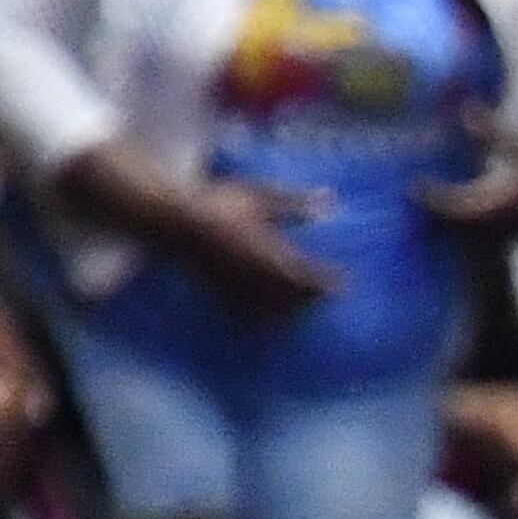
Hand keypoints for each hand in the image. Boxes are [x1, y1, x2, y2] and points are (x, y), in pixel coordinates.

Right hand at [167, 179, 335, 317]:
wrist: (173, 219)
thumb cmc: (218, 203)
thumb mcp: (258, 197)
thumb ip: (294, 203)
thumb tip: (329, 199)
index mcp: (275, 255)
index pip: (314, 277)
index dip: (331, 281)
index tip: (343, 281)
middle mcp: (263, 278)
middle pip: (299, 301)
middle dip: (313, 299)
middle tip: (324, 295)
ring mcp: (243, 290)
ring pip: (277, 314)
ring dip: (292, 313)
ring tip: (300, 309)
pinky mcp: (223, 296)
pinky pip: (249, 317)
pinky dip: (263, 321)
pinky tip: (267, 320)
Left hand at [412, 132, 517, 238]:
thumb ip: (491, 130)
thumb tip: (464, 111)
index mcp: (502, 200)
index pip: (457, 207)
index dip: (433, 200)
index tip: (411, 187)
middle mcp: (506, 220)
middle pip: (461, 226)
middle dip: (437, 216)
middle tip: (412, 202)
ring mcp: (513, 227)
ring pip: (474, 232)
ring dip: (451, 223)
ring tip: (428, 211)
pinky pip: (486, 231)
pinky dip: (468, 224)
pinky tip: (456, 214)